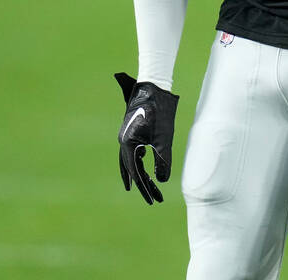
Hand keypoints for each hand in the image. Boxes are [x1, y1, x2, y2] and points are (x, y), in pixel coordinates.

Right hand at [114, 72, 178, 203]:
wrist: (154, 86)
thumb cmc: (159, 112)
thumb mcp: (163, 139)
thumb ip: (162, 161)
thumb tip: (162, 181)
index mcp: (128, 144)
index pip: (136, 173)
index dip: (146, 189)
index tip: (154, 201)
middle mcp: (123, 140)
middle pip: (131, 169)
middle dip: (142, 185)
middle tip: (153, 200)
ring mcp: (126, 133)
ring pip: (129, 160)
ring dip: (138, 173)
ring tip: (145, 186)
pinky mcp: (132, 128)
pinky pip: (132, 149)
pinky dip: (137, 159)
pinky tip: (144, 160)